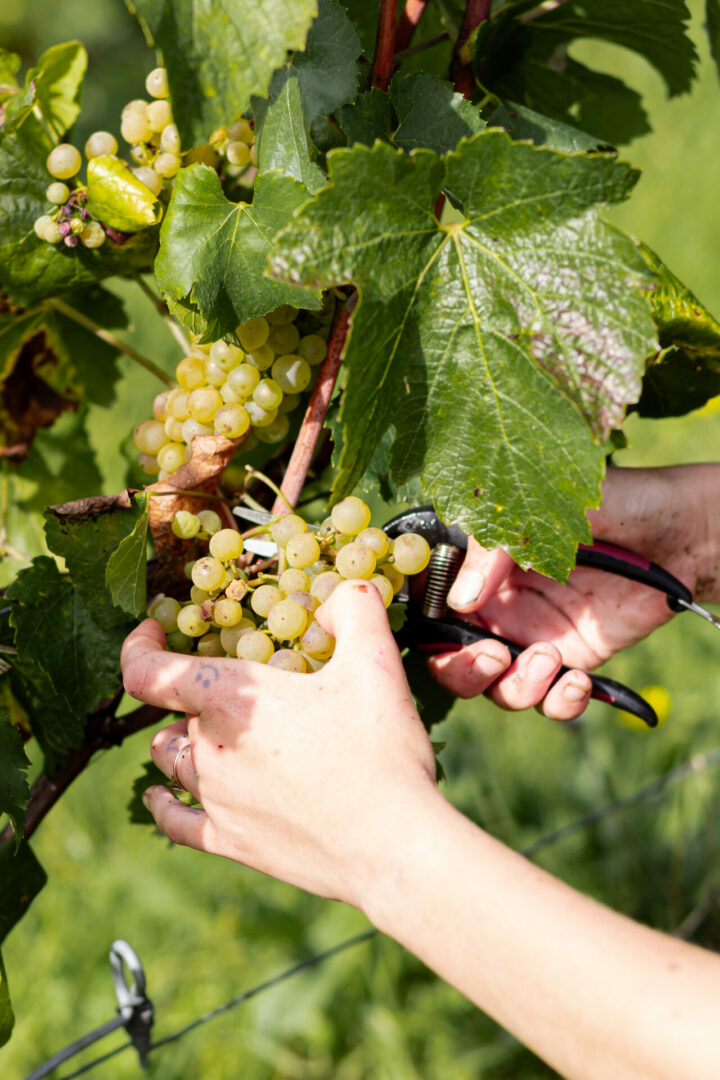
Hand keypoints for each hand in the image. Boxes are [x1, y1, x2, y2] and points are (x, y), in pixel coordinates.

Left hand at [121, 581, 437, 908]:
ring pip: (171, 758)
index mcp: (232, 700)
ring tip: (206, 730)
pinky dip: (164, 802)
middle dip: (191, 693)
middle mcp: (210, 749)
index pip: (147, 672)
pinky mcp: (228, 842)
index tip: (152, 632)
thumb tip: (338, 595)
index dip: (138, 647)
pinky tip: (161, 795)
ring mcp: (214, 799)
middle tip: (231, 685)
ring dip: (181, 738)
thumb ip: (354, 610)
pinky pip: (174, 820)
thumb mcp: (376, 663)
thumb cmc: (379, 752)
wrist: (391, 845)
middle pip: (172, 713)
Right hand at [429, 465, 719, 718]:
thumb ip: (494, 550)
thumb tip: (459, 600)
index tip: (431, 624)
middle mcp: (495, 604)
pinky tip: (578, 683)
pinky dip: (556, 703)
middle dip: (461, 668)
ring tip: (549, 661)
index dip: (419, 619)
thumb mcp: (543, 511)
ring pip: (493, 686)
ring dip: (512, 687)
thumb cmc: (611, 503)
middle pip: (448, 656)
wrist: (681, 531)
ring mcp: (530, 636)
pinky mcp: (569, 661)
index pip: (427, 599)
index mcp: (477, 564)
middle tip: (492, 655)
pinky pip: (548, 701)